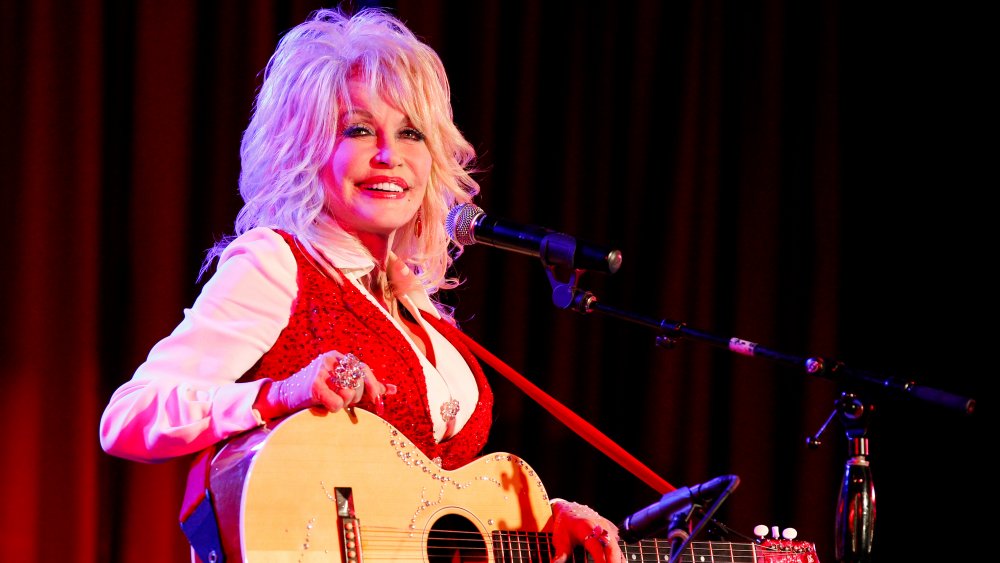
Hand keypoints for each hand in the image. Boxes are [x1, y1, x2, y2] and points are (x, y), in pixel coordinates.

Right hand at [257, 350, 394, 418]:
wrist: (285, 397)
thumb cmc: (318, 391)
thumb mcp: (342, 384)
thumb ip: (367, 385)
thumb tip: (394, 389)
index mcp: (338, 357)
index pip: (364, 369)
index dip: (374, 386)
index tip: (378, 403)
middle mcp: (330, 360)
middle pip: (358, 382)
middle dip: (356, 397)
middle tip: (344, 401)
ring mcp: (320, 371)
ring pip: (349, 393)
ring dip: (343, 403)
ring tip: (331, 401)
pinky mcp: (313, 386)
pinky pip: (336, 403)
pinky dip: (333, 409)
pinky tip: (324, 407)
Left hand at [550, 500, 622, 562]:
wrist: (570, 509)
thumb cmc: (564, 526)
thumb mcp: (560, 539)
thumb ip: (560, 554)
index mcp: (586, 527)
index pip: (597, 546)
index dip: (601, 560)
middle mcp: (600, 526)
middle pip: (612, 547)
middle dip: (614, 561)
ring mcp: (608, 528)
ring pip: (617, 548)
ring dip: (617, 560)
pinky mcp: (612, 532)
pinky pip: (617, 547)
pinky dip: (617, 558)